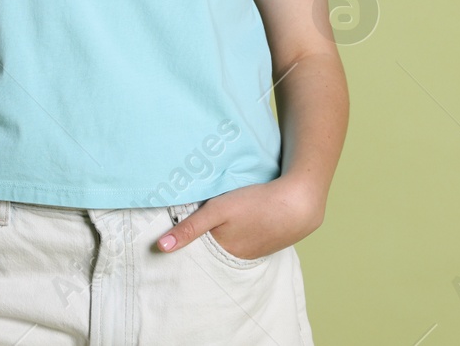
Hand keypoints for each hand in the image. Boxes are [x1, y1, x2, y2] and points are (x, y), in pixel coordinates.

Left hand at [155, 175, 324, 261]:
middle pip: (215, 251)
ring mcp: (256, 251)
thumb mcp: (217, 211)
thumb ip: (189, 228)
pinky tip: (243, 222)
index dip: (187, 246)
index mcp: (224, 253)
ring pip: (231, 246)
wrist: (299, 202)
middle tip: (197, 228)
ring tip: (220, 223)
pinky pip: (248, 241)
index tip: (174, 240)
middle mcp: (239, 258)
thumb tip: (161, 248)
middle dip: (204, 244)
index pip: (199, 254)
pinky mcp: (269, 241)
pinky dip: (241, 234)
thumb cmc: (256, 204)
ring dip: (225, 237)